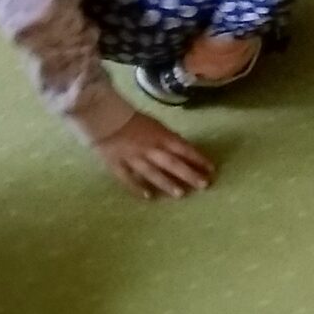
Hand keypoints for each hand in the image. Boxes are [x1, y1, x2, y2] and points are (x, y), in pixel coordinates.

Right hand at [92, 111, 214, 198]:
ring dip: (168, 183)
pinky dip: (138, 188)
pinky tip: (148, 197)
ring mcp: (133, 157)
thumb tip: (182, 150)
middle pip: (172, 162)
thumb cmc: (131, 119)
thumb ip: (167, 138)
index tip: (211, 169)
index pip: (183, 148)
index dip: (198, 158)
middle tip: (204, 185)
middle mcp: (149, 148)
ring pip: (153, 172)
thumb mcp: (155, 124)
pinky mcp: (116, 164)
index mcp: (160, 135)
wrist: (102, 116)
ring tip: (181, 194)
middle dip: (189, 174)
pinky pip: (128, 178)